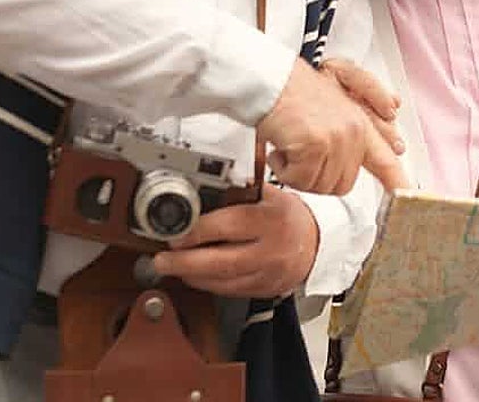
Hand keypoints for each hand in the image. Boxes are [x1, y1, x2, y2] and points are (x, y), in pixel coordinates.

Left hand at [150, 185, 317, 296]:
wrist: (316, 244)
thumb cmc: (288, 215)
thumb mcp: (270, 195)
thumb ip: (239, 192)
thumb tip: (199, 187)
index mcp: (272, 218)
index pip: (229, 225)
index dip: (197, 230)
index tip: (176, 231)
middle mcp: (271, 249)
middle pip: (221, 261)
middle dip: (185, 262)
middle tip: (162, 258)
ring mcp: (267, 274)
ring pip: (222, 281)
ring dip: (190, 275)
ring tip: (170, 266)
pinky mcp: (263, 291)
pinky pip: (228, 292)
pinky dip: (206, 284)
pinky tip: (194, 275)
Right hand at [257, 57, 408, 194]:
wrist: (269, 79)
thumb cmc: (294, 90)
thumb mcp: (336, 98)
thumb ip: (361, 117)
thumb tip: (388, 129)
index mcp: (360, 124)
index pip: (386, 161)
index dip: (397, 184)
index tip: (407, 199)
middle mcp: (354, 131)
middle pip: (343, 184)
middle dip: (317, 177)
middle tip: (302, 155)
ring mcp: (336, 138)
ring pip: (320, 185)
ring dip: (298, 173)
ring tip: (290, 146)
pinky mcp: (316, 145)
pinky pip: (299, 180)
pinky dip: (284, 170)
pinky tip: (280, 148)